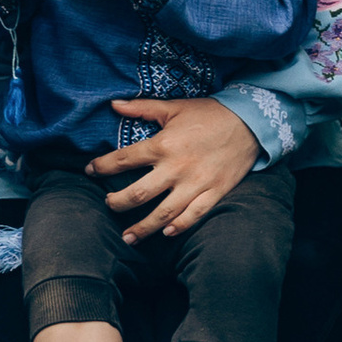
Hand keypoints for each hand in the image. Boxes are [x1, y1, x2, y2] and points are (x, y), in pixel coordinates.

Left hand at [89, 92, 258, 242]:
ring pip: (163, 213)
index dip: (102, 167)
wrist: (250, 121)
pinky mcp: (214, 192)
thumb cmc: (209, 113)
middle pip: (137, 194)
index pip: (123, 160)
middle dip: (117, 202)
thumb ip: (142, 108)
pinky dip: (179, 227)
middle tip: (108, 205)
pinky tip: (166, 234)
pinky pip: (194, 215)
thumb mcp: (174, 108)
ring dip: (142, 227)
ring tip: (127, 237)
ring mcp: (195, 184)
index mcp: (162, 145)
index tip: (90, 171)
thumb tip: (113, 104)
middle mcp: (176, 168)